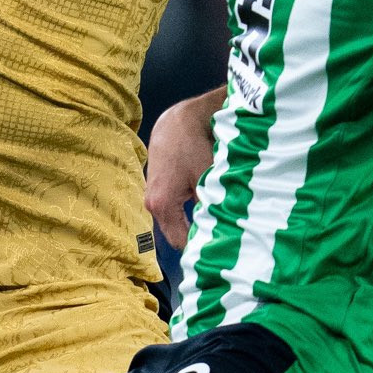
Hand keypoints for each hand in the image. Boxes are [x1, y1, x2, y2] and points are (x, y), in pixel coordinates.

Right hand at [145, 95, 219, 247]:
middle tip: (220, 241)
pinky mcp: (156, 190)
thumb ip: (210, 207)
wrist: (176, 122)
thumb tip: (220, 232)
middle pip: (175, 234)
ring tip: (214, 224)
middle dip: (196, 238)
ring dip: (191, 225)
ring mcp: (152, 197)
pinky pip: (172, 211)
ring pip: (174, 222)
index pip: (181, 242)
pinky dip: (185, 213)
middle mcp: (152, 204)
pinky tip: (202, 208)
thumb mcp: (206, 178)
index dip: (200, 247)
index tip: (219, 250)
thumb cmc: (192, 147)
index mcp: (162, 204)